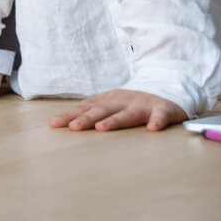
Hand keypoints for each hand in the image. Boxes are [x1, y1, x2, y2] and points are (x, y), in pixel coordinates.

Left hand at [50, 89, 187, 131]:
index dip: (70, 116)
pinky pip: (161, 115)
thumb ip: (90, 111)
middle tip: (73, 127)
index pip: (86, 109)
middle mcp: (122, 102)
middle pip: (102, 111)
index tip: (54, 124)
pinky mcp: (163, 110)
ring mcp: (142, 105)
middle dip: (86, 119)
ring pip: (127, 114)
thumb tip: (63, 120)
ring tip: (102, 128)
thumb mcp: (110, 105)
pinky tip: (153, 129)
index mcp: (108, 102)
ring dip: (115, 121)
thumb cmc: (132, 104)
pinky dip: (157, 121)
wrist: (166, 91)